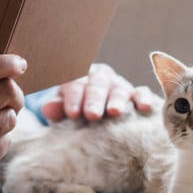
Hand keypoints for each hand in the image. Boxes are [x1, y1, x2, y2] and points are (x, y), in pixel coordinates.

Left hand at [41, 63, 157, 121]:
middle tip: (92, 114)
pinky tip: (145, 107)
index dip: (74, 98)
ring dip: (117, 100)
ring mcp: (118, 84)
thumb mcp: (64, 109)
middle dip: (94, 99)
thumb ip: (57, 108)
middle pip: (97, 85)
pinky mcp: (135, 93)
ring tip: (115, 112)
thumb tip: (47, 109)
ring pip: (118, 88)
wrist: (94, 112)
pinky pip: (140, 92)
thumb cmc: (76, 112)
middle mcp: (100, 78)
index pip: (75, 84)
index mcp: (79, 78)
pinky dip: (143, 98)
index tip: (72, 113)